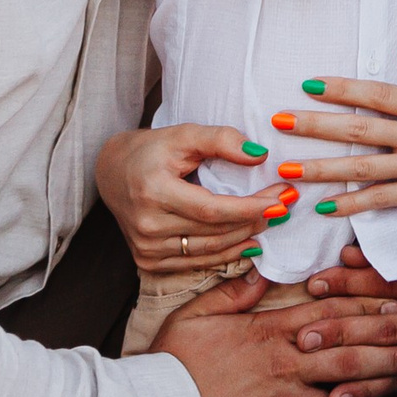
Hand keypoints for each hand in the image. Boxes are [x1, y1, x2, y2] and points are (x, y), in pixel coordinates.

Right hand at [94, 124, 276, 274]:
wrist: (111, 172)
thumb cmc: (151, 150)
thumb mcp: (184, 134)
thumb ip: (221, 139)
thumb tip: (259, 155)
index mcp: (152, 191)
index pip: (211, 208)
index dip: (249, 207)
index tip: (281, 199)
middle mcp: (146, 225)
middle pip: (214, 231)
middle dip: (255, 219)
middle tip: (285, 206)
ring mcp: (146, 247)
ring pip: (209, 250)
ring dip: (245, 237)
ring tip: (272, 220)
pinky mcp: (148, 261)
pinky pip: (196, 262)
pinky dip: (226, 254)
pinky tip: (248, 242)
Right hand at [152, 270, 396, 396]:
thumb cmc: (172, 364)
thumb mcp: (197, 315)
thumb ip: (234, 291)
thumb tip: (260, 268)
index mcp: (269, 331)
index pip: (329, 315)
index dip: (367, 309)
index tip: (396, 308)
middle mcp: (286, 365)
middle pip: (352, 353)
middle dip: (393, 349)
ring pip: (350, 396)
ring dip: (386, 391)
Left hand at [276, 50, 396, 226]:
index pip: (376, 94)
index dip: (340, 88)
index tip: (307, 84)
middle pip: (358, 129)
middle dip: (315, 125)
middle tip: (278, 121)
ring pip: (361, 168)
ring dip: (321, 168)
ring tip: (287, 168)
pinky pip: (382, 202)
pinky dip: (353, 207)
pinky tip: (326, 208)